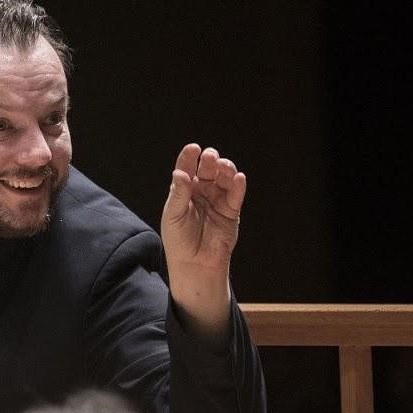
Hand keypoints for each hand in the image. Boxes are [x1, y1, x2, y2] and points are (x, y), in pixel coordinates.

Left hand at [159, 143, 245, 329]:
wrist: (195, 264)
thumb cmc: (179, 240)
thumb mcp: (174, 215)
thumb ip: (179, 194)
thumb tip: (180, 173)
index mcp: (184, 191)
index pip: (187, 169)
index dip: (189, 158)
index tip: (193, 148)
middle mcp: (201, 192)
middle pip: (207, 170)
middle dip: (210, 161)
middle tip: (210, 157)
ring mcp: (217, 200)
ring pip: (224, 179)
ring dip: (226, 170)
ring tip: (224, 167)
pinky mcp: (231, 211)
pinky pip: (236, 195)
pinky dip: (238, 185)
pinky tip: (238, 178)